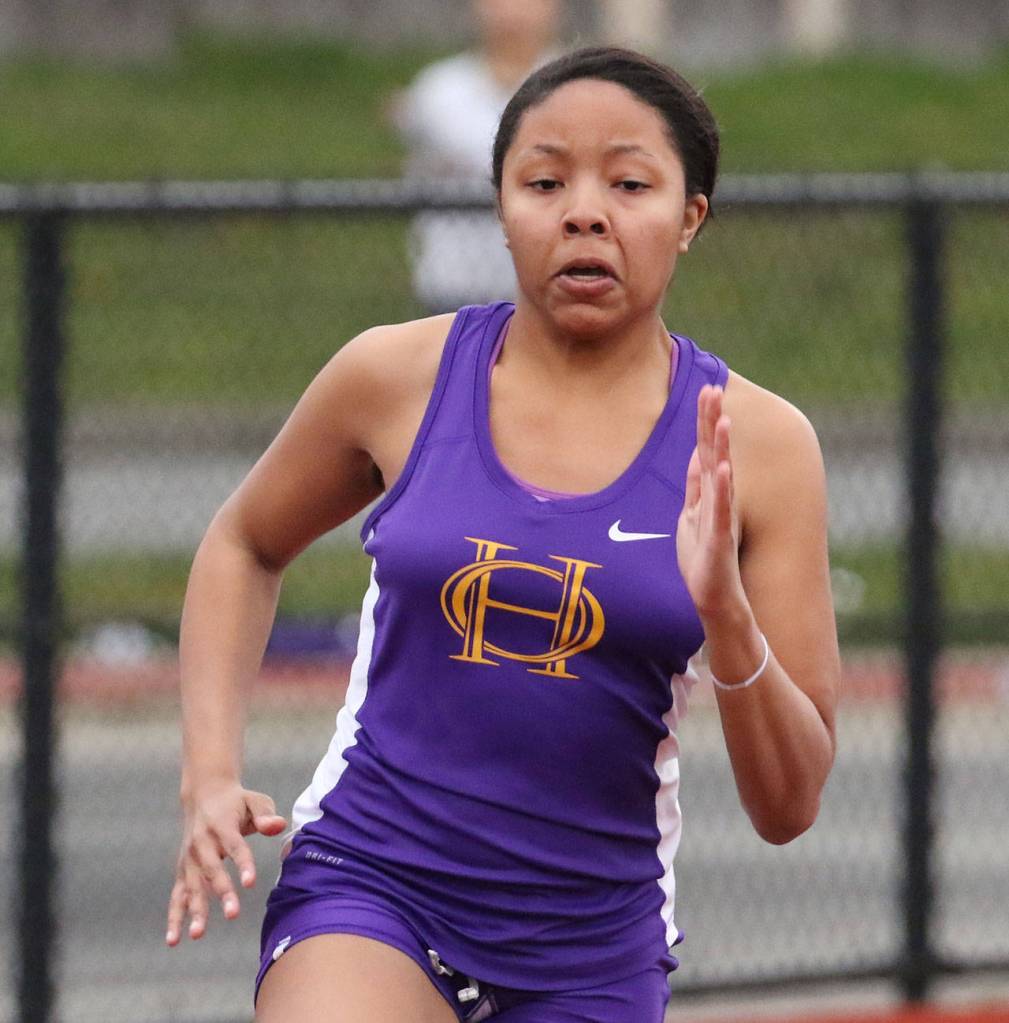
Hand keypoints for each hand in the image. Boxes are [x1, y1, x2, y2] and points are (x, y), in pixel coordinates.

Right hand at [165, 781, 285, 945]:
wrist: (204, 794)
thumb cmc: (237, 802)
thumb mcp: (255, 801)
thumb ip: (266, 814)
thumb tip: (278, 826)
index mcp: (221, 824)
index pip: (234, 846)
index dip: (243, 863)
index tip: (250, 882)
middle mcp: (201, 842)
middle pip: (212, 870)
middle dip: (222, 892)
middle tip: (233, 914)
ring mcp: (189, 858)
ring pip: (192, 886)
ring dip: (194, 910)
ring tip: (198, 935)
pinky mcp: (183, 870)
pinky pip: (177, 895)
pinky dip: (174, 917)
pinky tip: (173, 940)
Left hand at [676, 385, 745, 618]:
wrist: (715, 597)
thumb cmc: (703, 558)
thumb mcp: (692, 515)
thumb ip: (695, 487)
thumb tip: (696, 456)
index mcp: (708, 492)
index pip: (705, 448)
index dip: (705, 420)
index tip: (707, 389)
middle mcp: (718, 498)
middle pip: (713, 453)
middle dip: (712, 421)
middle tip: (714, 388)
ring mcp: (720, 516)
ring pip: (721, 475)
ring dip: (722, 447)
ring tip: (723, 419)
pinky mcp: (719, 537)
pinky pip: (721, 508)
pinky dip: (722, 487)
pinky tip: (724, 467)